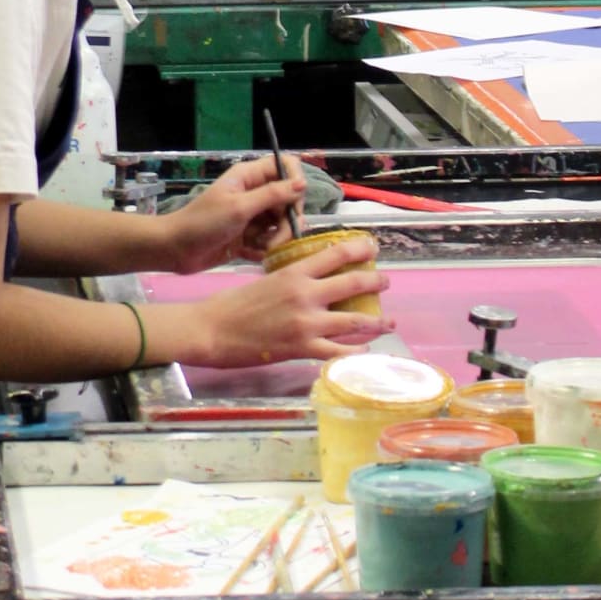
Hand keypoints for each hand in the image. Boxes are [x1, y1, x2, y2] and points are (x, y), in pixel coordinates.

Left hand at [159, 154, 304, 273]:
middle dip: (288, 221)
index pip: (285, 166)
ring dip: (277, 239)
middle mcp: (254, 193)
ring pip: (282, 224)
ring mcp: (252, 216)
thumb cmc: (204, 223)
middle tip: (277, 237)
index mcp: (249, 177)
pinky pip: (269, 241)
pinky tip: (250, 254)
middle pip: (289, 200)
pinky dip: (264, 249)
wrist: (176, 250)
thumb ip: (272, 195)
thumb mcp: (239, 207)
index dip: (295, 182)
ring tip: (262, 249)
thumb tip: (302, 183)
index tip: (293, 204)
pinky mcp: (249, 237)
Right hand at [190, 234, 390, 366]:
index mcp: (293, 273)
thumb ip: (290, 281)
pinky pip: (337, 352)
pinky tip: (364, 351)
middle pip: (352, 284)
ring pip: (353, 321)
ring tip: (388, 321)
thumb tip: (309, 282)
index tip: (372, 247)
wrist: (212, 330)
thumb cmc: (231, 304)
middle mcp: (305, 295)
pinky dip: (354, 353)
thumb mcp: (264, 281)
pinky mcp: (301, 348)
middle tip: (385, 282)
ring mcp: (306, 323)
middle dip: (375, 282)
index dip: (358, 249)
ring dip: (376, 321)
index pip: (335, 255)